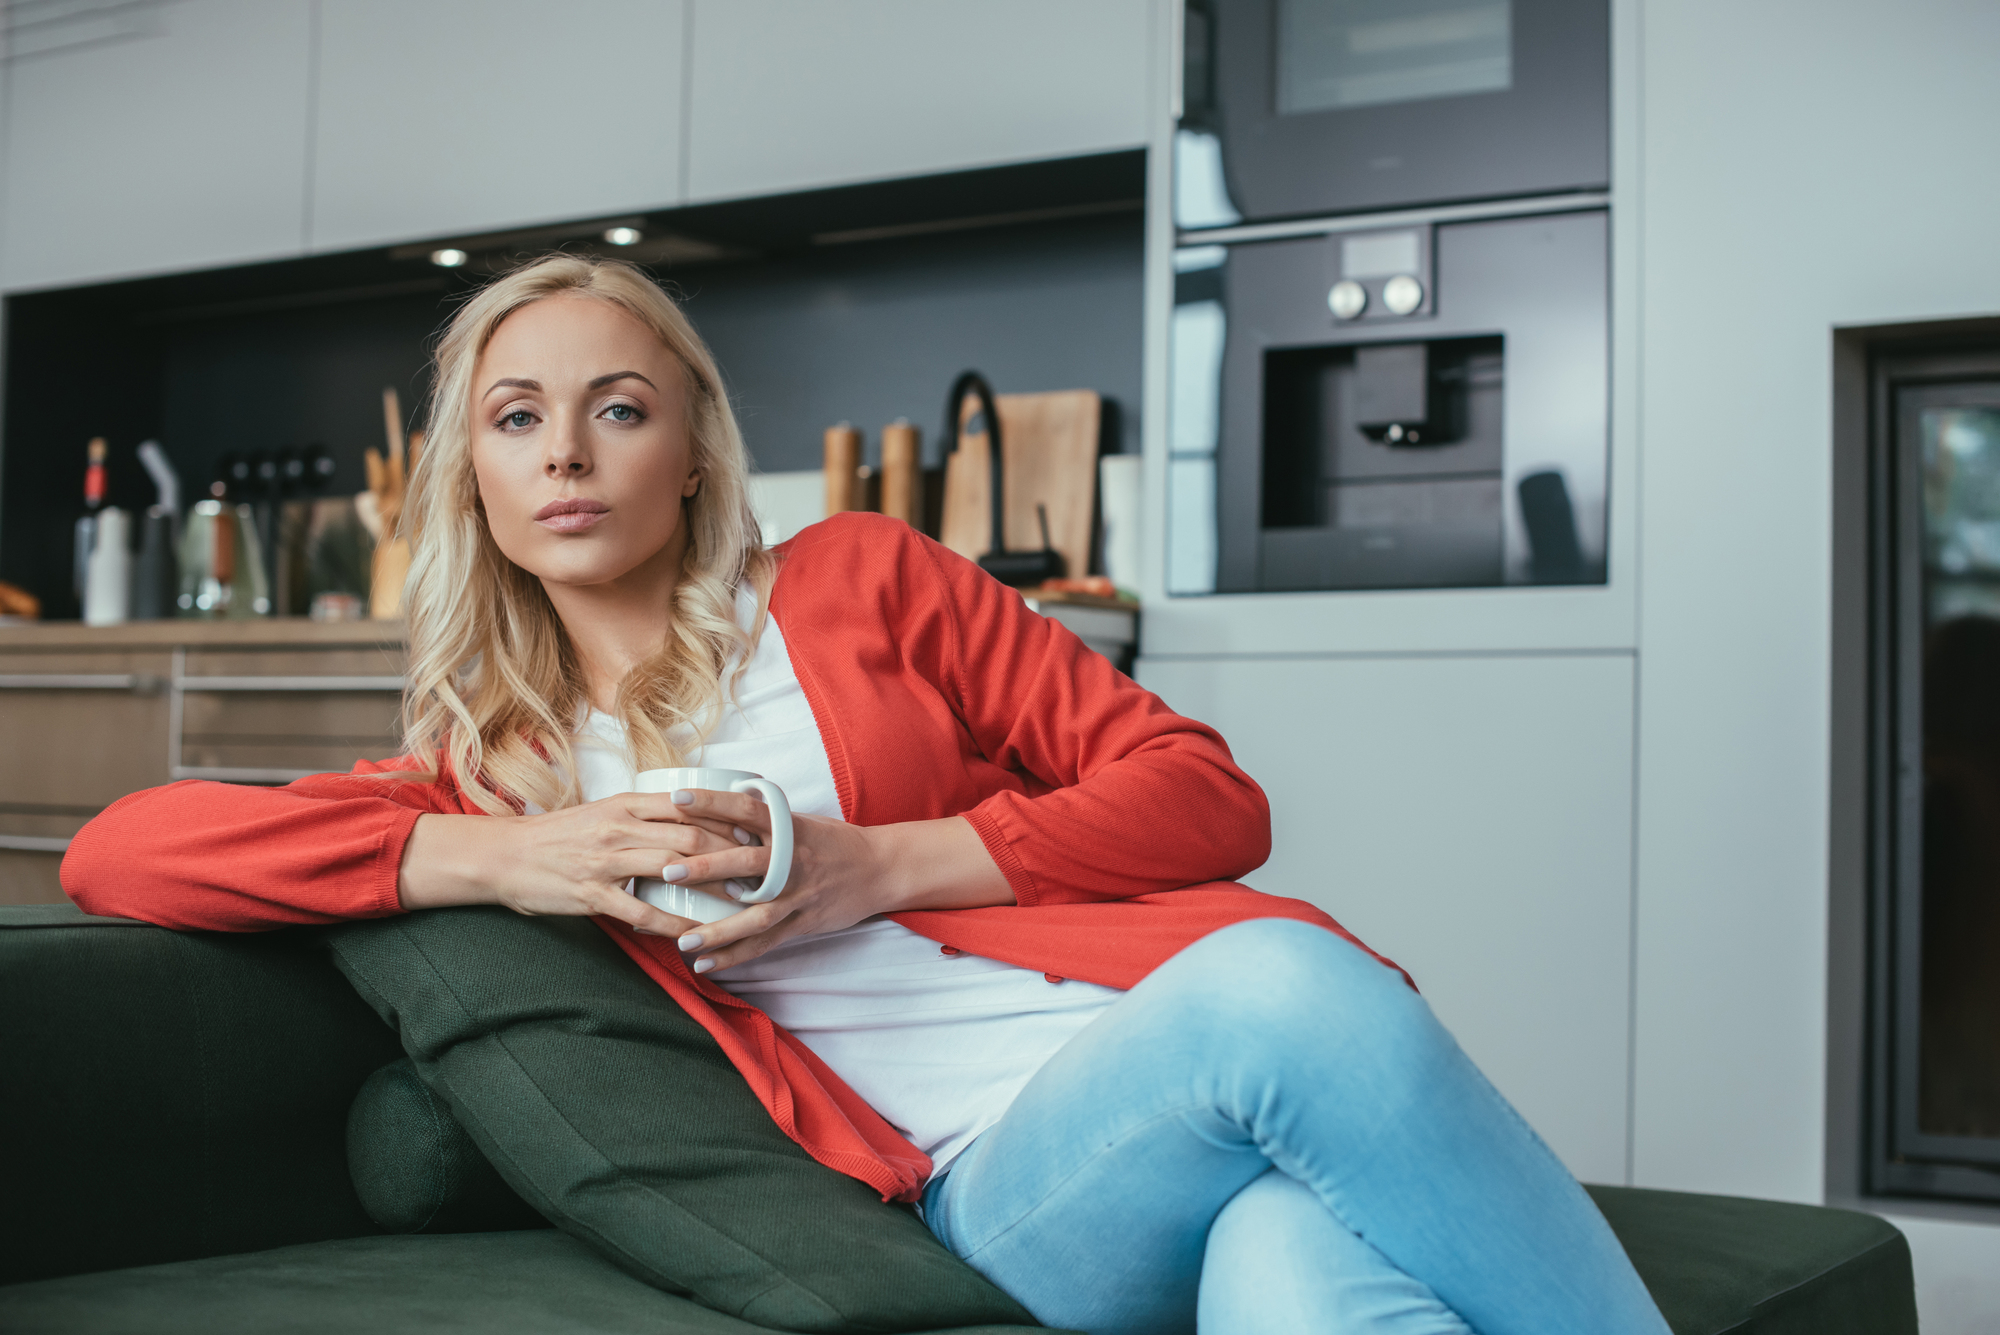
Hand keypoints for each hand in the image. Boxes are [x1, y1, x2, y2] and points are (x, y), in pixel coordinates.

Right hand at [397, 794, 744, 939]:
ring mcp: (606, 861)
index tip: (757, 833)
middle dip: (732, 853)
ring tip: (742, 903)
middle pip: (691, 835)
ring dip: (712, 887)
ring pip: (673, 869)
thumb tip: (690, 819)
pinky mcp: (592, 894)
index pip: (689, 805)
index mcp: (626, 804)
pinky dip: (672, 925)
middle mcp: (620, 827)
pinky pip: (641, 911)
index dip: (728, 819)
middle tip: (762, 871)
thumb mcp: (603, 812)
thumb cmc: (558, 835)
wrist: (505, 856)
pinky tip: (694, 936)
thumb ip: (644, 815)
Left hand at [656, 789, 1014, 973]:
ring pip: (756, 915)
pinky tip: (706, 964)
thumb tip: (717, 804)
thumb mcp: (801, 821)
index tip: (676, 797)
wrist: (882, 868)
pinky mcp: (805, 922)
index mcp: (789, 828)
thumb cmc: (834, 842)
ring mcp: (800, 895)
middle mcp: (793, 861)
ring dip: (719, 929)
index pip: (746, 809)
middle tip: (668, 869)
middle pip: (746, 862)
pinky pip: (767, 943)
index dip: (712, 802)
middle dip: (706, 868)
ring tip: (682, 939)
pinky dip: (736, 955)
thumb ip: (762, 819)